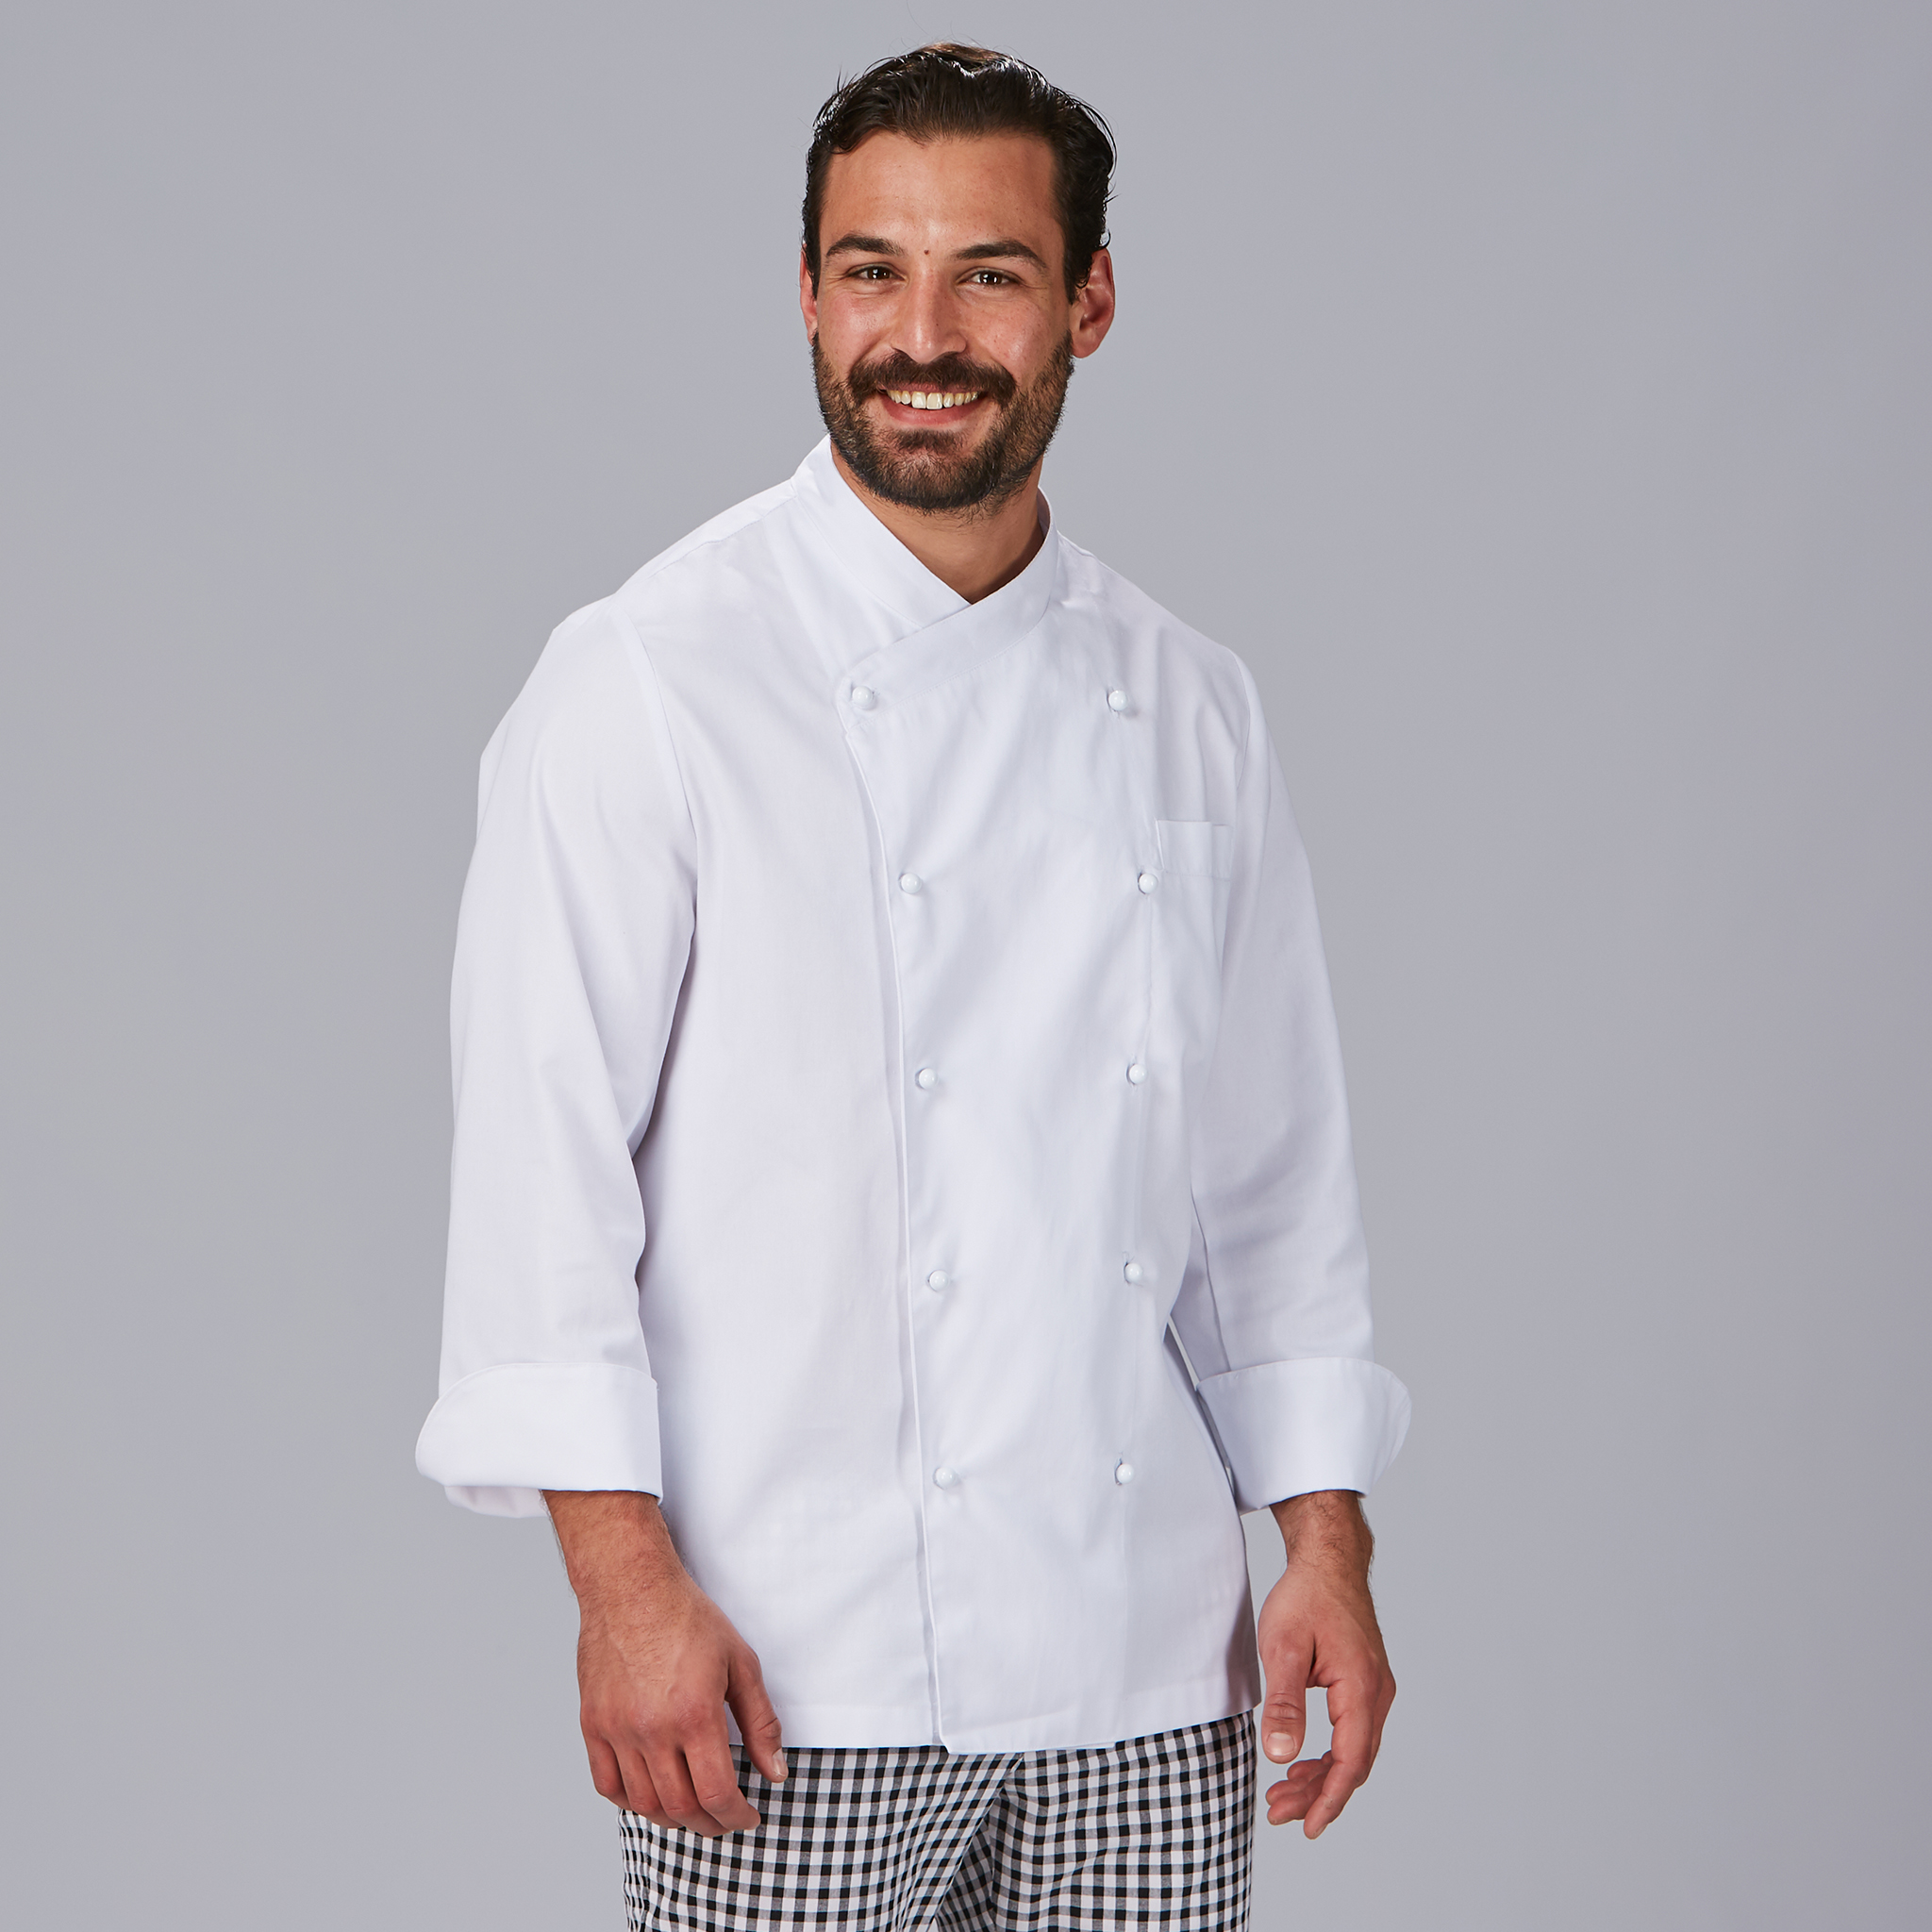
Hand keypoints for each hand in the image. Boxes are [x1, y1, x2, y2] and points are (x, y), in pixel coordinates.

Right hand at [544, 1490, 785, 1835]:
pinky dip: (630, 1801)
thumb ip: (761, 1721)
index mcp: (694, 1714)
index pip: (717, 1793)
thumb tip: (775, 1771)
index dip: (737, 1816)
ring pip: (644, 1803)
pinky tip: (650, 1795)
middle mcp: (653, 1730)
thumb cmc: (687, 1618)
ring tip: (693, 1811)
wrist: (631, 1587)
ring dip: (673, 1819)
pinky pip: (606, 1784)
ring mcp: (618, 1730)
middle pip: (682, 1807)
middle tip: (726, 1818)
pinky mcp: (593, 1724)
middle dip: (710, 1824)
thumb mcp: (740, 1663)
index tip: (748, 1817)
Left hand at [1256, 1490, 1393, 1837]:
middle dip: (1318, 1793)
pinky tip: (1301, 1762)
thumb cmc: (1306, 1595)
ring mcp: (1374, 1687)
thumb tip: (1281, 1756)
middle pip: (1354, 1762)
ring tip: (1282, 1795)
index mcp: (1361, 1687)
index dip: (1329, 1799)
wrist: (1328, 1558)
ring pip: (1353, 1749)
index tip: (1306, 1826)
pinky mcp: (1364, 1682)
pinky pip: (1351, 1731)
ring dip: (1321, 1776)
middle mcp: (1377, 1692)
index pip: (1350, 1760)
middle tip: (1278, 1812)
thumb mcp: (1283, 1648)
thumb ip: (1284, 1704)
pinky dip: (1328, 1753)